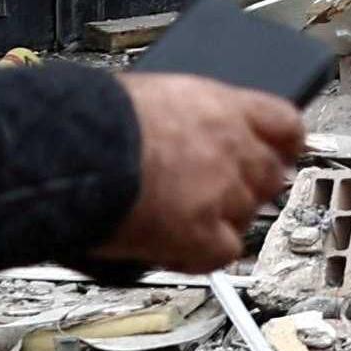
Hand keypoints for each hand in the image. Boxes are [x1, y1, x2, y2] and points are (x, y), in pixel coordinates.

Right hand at [94, 72, 303, 273]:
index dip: (284, 143)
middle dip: (250, 188)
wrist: (66, 149)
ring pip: (248, 214)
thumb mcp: (146, 94)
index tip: (282, 153)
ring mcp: (221, 191)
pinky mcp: (199, 233)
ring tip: (187, 223)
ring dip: (222, 221)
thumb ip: (178, 114)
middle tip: (223, 197)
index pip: (283, 122)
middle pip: (270, 174)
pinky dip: (200, 255)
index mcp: (221, 105)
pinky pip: (221, 252)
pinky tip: (176, 251)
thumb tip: (173, 128)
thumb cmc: (89, 117)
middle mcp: (232, 147)